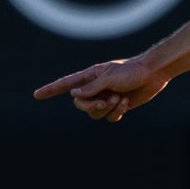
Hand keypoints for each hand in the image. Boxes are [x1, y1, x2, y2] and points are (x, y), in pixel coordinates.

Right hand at [34, 55, 169, 122]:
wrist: (153, 73)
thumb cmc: (131, 71)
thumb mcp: (109, 77)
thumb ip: (91, 87)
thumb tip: (73, 95)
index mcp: (90, 76)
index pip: (66, 84)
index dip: (50, 89)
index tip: (36, 95)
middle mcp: (95, 88)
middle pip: (80, 104)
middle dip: (91, 105)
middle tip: (104, 101)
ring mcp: (106, 98)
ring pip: (94, 114)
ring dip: (107, 108)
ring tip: (119, 97)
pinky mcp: (117, 106)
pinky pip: (109, 118)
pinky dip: (117, 112)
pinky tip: (125, 103)